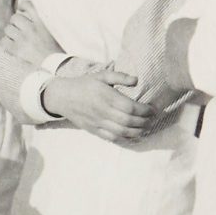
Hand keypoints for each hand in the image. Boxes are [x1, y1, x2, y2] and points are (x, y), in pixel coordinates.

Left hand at [0, 0, 59, 66]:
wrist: (53, 64)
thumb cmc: (53, 48)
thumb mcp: (51, 30)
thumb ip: (41, 21)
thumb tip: (26, 13)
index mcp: (42, 23)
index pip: (29, 6)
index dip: (23, 5)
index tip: (21, 9)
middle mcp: (32, 29)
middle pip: (15, 17)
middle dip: (15, 22)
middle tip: (18, 28)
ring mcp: (23, 39)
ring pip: (8, 29)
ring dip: (10, 33)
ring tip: (15, 38)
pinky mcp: (16, 49)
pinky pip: (4, 41)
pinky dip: (6, 42)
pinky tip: (11, 45)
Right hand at [45, 66, 160, 146]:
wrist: (62, 97)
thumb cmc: (84, 84)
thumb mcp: (101, 75)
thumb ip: (119, 76)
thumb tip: (136, 80)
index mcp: (106, 97)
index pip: (131, 107)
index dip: (145, 110)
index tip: (153, 109)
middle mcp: (103, 111)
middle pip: (129, 121)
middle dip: (144, 121)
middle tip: (152, 119)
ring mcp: (97, 122)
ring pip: (122, 131)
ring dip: (137, 132)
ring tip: (145, 128)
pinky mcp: (93, 129)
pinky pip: (111, 137)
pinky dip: (124, 139)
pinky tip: (133, 136)